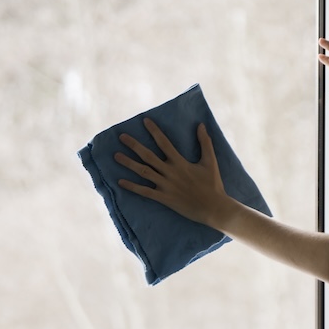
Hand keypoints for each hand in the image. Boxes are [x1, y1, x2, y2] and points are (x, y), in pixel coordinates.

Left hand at [115, 118, 231, 227]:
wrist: (213, 207)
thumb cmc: (213, 184)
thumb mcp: (210, 161)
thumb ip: (205, 143)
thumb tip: (201, 125)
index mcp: (180, 162)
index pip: (164, 143)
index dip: (154, 131)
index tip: (145, 121)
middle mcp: (170, 172)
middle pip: (148, 156)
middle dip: (134, 145)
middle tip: (122, 136)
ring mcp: (165, 186)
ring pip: (143, 172)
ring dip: (129, 163)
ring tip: (116, 155)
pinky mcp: (164, 198)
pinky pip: (145, 191)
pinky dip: (132, 187)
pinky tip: (120, 181)